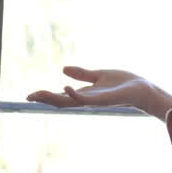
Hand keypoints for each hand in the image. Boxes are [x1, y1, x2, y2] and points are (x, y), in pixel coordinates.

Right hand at [27, 66, 171, 118]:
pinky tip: (65, 87)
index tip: (30, 95)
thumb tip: (62, 70)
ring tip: (38, 94)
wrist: (142, 89)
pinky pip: (85, 100)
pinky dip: (74, 95)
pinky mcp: (102, 100)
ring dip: (53, 98)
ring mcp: (94, 101)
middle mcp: (87, 100)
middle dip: (45, 99)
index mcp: (85, 94)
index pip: (61, 96)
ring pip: (69, 102)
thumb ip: (82, 74)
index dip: (46, 95)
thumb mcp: (99, 75)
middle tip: (29, 97)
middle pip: (61, 101)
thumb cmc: (124, 83)